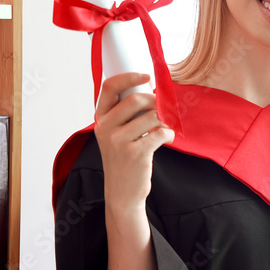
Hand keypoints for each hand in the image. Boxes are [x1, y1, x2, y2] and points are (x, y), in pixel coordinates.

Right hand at [93, 72, 173, 211]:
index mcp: (100, 119)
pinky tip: (167, 139)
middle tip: (163, 110)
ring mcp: (118, 141)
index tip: (146, 76)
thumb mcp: (116, 134)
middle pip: (135, 99)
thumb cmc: (124, 159)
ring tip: (165, 128)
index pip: (109, 87)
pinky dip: (169, 134)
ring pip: (151, 116)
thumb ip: (126, 113)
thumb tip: (150, 90)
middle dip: (155, 101)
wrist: (122, 193)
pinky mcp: (134, 153)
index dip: (129, 77)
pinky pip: (160, 133)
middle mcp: (105, 128)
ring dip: (165, 119)